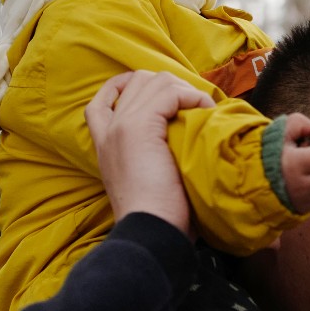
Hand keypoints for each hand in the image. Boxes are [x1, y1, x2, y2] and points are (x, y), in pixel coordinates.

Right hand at [84, 70, 214, 234]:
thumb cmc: (156, 214)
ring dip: (185, 92)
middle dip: (171, 87)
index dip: (133, 86)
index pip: (105, 98)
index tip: (164, 96)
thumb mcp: (146, 178)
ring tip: (202, 112)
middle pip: (138, 80)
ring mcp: (122, 125)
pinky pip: (170, 93)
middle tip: (193, 109)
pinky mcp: (140, 126)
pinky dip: (193, 97)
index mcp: (104, 142)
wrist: (149, 229)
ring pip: (156, 81)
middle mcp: (109, 129)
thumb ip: (150, 153)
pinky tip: (205, 114)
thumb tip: (183, 133)